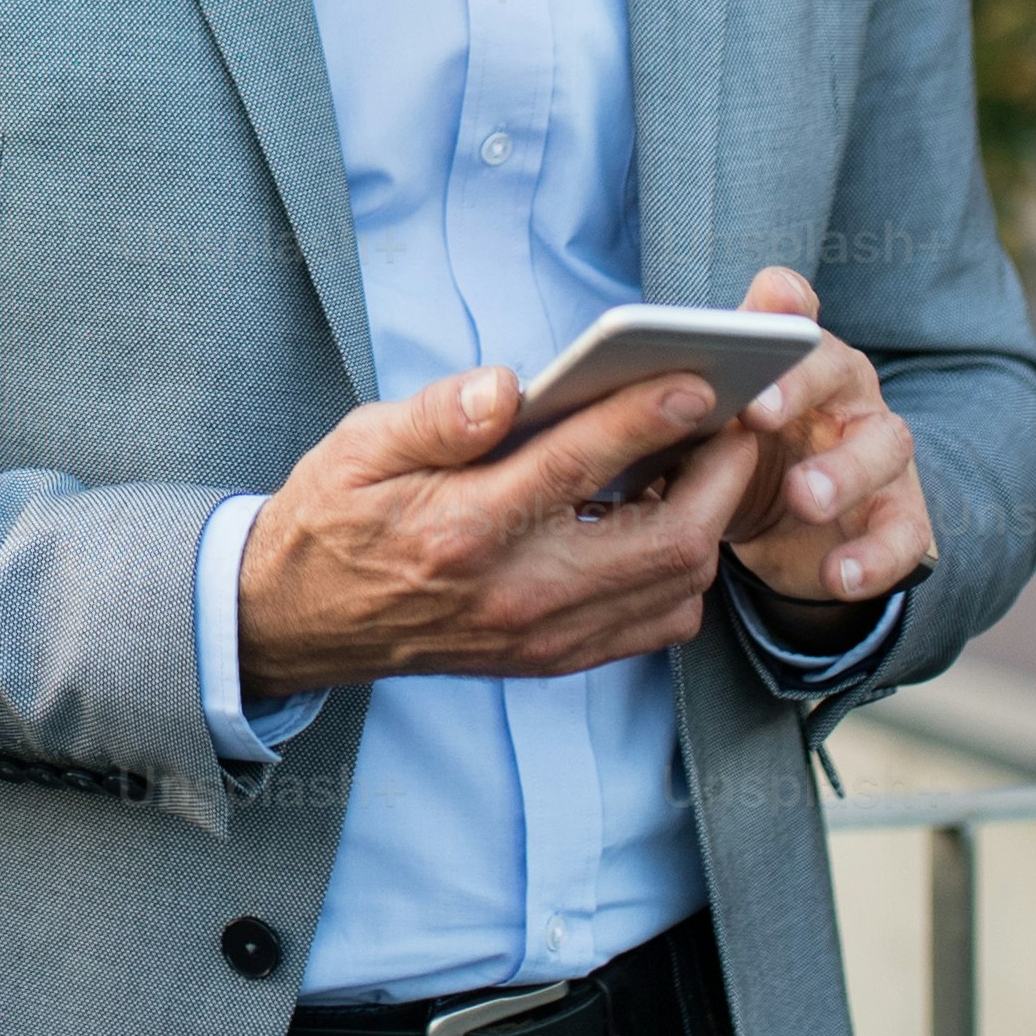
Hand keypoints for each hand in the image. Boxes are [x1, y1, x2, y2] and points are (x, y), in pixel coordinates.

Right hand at [233, 359, 761, 701]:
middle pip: (664, 541)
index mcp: (464, 528)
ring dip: (710, 521)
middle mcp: (515, 593)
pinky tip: (665, 519)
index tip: (699, 377)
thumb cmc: (333, 518)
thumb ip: (437, 415)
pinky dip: (683, 571)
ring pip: (675, 587)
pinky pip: (656, 624)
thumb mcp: (358, 446)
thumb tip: (508, 385)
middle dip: (720, 474)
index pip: (580, 465)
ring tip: (704, 460)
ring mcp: (542, 636)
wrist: (299, 621)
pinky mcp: (553, 658)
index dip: (648, 417)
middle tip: (736, 416)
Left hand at [710, 265, 933, 642]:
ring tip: (804, 499)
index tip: (765, 306)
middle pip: (837, 368)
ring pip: (884, 445)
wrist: (784, 530)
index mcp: (793, 354)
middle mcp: (845, 390)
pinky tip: (839, 576)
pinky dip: (876, 557)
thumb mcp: (701, 430)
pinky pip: (905, 531)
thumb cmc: (736, 458)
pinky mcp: (902, 512)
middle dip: (799, 386)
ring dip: (845, 472)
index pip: (792, 311)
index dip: (780, 307)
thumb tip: (623, 394)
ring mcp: (880, 449)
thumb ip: (678, 403)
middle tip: (757, 412)